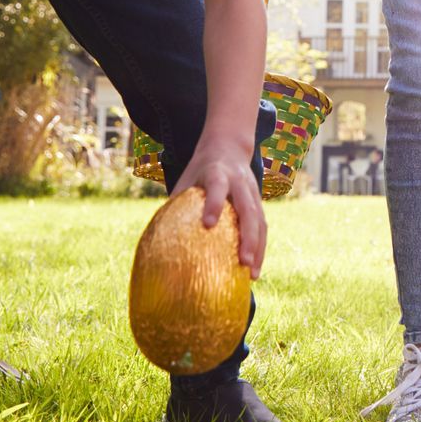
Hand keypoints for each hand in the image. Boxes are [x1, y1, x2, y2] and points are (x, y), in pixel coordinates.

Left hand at [172, 142, 267, 275]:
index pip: (217, 187)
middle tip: (243, 261)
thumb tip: (158, 235)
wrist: (229, 147)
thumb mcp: (187, 177)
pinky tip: (254, 268)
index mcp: (218, 173)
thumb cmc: (200, 168)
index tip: (208, 225)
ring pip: (260, 221)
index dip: (214, 204)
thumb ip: (178, 201)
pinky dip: (260, 247)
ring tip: (252, 274)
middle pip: (248, 209)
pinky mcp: (259, 201)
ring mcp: (252, 192)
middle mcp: (239, 182)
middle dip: (248, 236)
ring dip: (257, 248)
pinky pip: (262, 226)